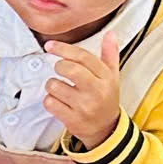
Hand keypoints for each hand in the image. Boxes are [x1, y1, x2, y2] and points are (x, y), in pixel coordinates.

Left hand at [44, 32, 122, 147]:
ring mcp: (83, 106)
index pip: (83, 57)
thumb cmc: (106, 99)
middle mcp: (96, 91)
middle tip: (59, 69)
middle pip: (70, 69)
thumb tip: (110, 34)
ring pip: (54, 86)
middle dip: (58, 66)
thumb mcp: (112, 76)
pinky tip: (59, 101)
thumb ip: (110, 54)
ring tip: (61, 88)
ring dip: (52, 85)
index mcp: (106, 78)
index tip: (50, 46)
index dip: (63, 48)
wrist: (105, 129)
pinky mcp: (71, 119)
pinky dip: (50, 100)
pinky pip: (50, 102)